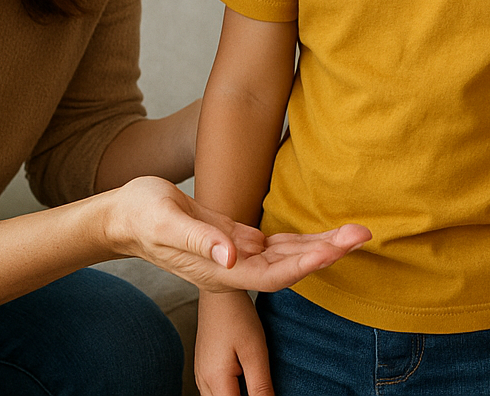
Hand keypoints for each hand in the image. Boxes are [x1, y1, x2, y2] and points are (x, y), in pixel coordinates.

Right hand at [104, 175, 369, 292]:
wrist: (126, 217)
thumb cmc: (141, 216)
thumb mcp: (166, 222)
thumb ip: (199, 241)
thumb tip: (231, 257)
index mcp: (220, 270)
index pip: (273, 274)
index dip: (305, 264)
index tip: (334, 250)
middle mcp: (234, 268)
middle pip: (291, 267)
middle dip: (329, 252)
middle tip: (364, 234)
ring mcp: (237, 256)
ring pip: (289, 255)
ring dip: (324, 245)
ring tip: (357, 232)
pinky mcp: (237, 240)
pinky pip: (279, 244)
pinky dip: (304, 239)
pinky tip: (326, 234)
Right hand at [197, 290, 270, 395]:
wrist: (219, 294)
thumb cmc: (238, 317)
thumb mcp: (255, 352)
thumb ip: (261, 386)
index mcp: (215, 379)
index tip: (265, 391)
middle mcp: (203, 381)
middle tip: (262, 386)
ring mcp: (201, 376)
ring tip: (255, 385)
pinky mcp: (204, 370)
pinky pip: (214, 392)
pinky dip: (229, 393)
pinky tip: (244, 383)